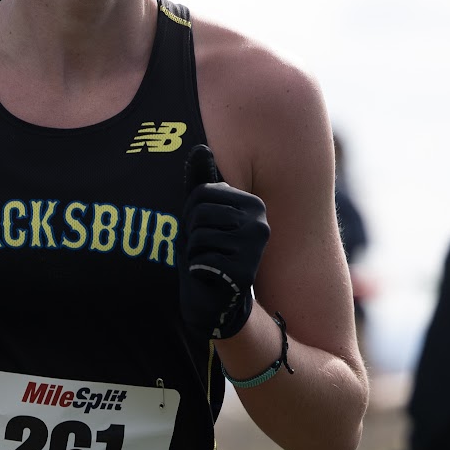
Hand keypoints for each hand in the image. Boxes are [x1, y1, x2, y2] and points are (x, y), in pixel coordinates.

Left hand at [179, 144, 269, 338]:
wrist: (218, 302)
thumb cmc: (209, 256)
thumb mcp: (203, 218)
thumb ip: (203, 184)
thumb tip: (201, 148)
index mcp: (252, 205)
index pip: (201, 193)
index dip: (190, 215)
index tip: (204, 232)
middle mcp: (259, 221)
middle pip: (199, 212)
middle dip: (191, 234)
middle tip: (205, 251)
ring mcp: (255, 245)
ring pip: (199, 235)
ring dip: (194, 253)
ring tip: (209, 264)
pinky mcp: (245, 269)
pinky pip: (202, 258)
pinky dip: (198, 270)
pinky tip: (211, 277)